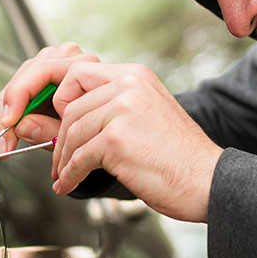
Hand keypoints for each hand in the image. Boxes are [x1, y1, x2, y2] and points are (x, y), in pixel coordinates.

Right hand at [0, 42, 99, 145]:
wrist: (104, 122)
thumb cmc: (95, 123)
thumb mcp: (76, 131)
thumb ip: (50, 129)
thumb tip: (23, 126)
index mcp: (81, 65)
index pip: (41, 71)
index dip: (20, 97)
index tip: (9, 121)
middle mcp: (65, 59)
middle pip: (25, 78)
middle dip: (7, 111)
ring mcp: (51, 64)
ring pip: (17, 84)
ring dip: (3, 113)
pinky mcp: (40, 76)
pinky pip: (17, 91)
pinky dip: (8, 112)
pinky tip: (0, 130)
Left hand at [49, 61, 221, 222]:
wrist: (208, 181)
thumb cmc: (178, 156)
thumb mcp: (142, 117)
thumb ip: (105, 110)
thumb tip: (48, 119)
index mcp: (135, 75)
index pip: (77, 73)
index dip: (61, 99)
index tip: (59, 123)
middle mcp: (128, 85)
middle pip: (70, 106)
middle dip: (60, 137)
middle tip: (59, 159)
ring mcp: (122, 110)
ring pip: (72, 133)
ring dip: (64, 159)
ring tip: (65, 175)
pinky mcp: (116, 140)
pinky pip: (78, 158)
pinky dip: (69, 175)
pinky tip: (68, 185)